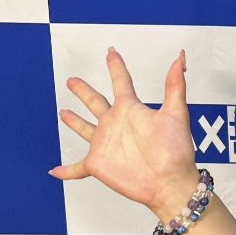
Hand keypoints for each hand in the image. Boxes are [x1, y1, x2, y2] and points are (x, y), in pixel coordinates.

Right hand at [48, 47, 199, 215]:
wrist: (170, 182)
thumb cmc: (176, 151)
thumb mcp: (176, 114)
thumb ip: (175, 85)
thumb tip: (181, 57)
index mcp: (131, 110)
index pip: (121, 82)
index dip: (116, 66)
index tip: (111, 52)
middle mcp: (115, 124)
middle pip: (95, 102)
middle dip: (83, 91)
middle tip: (72, 80)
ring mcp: (105, 144)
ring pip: (85, 129)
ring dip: (74, 122)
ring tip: (64, 113)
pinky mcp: (98, 164)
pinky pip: (77, 168)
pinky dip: (66, 170)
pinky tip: (55, 170)